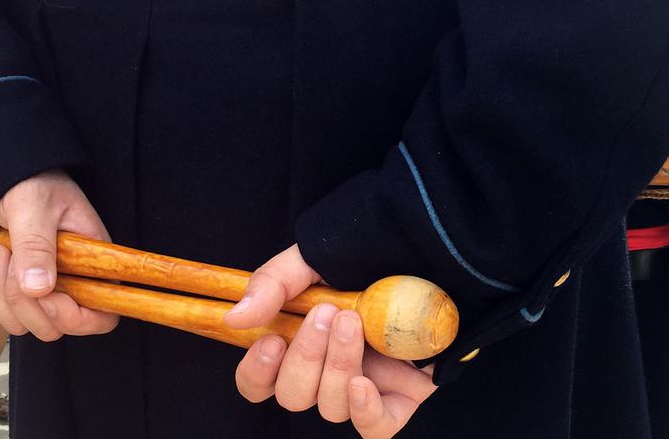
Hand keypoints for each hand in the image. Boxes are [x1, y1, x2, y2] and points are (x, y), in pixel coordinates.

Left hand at [0, 169, 118, 340]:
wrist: (14, 178)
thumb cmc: (36, 185)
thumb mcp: (36, 208)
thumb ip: (37, 246)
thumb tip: (38, 289)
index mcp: (94, 266)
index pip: (101, 316)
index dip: (73, 317)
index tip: (44, 292)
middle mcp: (73, 284)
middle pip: (53, 327)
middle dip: (21, 302)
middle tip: (8, 259)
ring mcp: (43, 290)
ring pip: (19, 323)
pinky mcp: (16, 290)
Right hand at [226, 246, 436, 437]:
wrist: (433, 249)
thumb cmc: (372, 252)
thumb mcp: (315, 257)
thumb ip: (273, 282)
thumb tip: (235, 317)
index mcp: (300, 340)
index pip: (259, 382)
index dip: (256, 373)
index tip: (272, 340)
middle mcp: (327, 369)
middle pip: (292, 396)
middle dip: (305, 356)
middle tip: (329, 314)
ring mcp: (364, 385)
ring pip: (329, 406)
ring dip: (336, 365)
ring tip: (354, 323)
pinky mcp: (400, 398)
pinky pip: (374, 429)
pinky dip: (364, 412)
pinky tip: (363, 383)